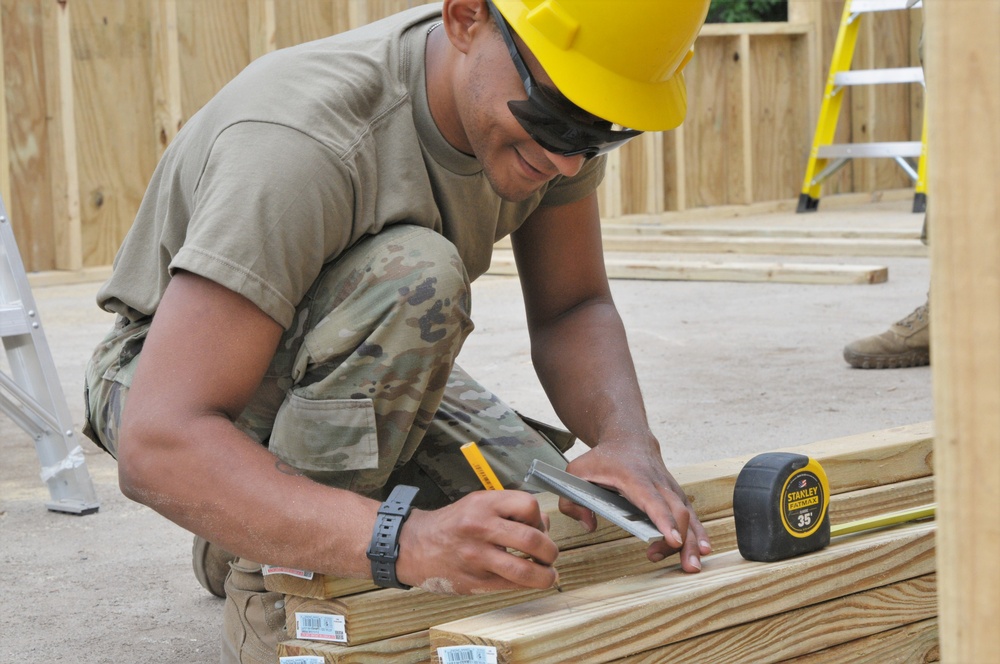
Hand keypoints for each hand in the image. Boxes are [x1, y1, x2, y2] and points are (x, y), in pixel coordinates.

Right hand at [394, 490, 559, 593]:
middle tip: (550, 554)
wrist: (415, 545)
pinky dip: (527, 584)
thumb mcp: (479, 503)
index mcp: (484, 504)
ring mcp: (478, 557)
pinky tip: (529, 581)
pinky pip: (512, 586)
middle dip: (550, 551)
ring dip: (545, 575)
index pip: (529, 506)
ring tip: (548, 574)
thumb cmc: (452, 524)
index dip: (540, 518)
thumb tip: (544, 525)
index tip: (539, 527)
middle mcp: (481, 528)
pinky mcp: (475, 581)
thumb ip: (510, 510)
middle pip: (532, 540)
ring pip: (526, 570)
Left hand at [561, 437, 710, 571]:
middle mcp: (658, 483)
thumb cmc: (603, 457)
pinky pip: (691, 515)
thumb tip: (589, 526)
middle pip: (677, 511)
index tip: (673, 539)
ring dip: (694, 540)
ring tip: (693, 565)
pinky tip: (702, 549)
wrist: (628, 438)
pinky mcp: (675, 495)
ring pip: (688, 515)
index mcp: (635, 478)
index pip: (653, 500)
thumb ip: (572, 501)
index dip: (664, 520)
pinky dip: (698, 532)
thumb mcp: (576, 471)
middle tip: (681, 564)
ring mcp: (670, 489)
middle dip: (683, 539)